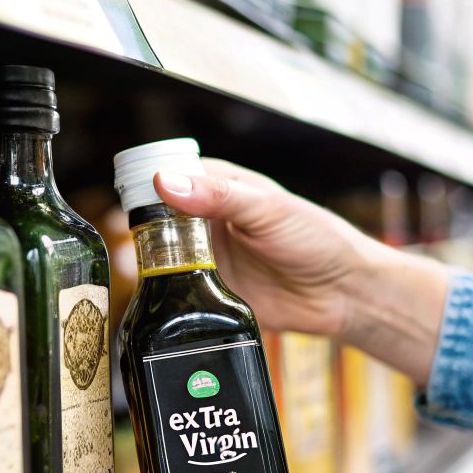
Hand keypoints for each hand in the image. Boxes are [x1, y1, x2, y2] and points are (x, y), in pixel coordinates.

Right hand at [153, 159, 450, 384]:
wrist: (345, 294)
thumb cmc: (318, 239)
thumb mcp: (267, 209)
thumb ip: (218, 196)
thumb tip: (166, 182)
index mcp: (221, 187)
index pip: (169, 175)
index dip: (145, 184)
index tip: (127, 199)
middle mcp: (209, 220)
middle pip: (157, 218)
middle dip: (139, 227)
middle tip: (131, 240)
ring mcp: (207, 258)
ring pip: (161, 256)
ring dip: (147, 262)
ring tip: (139, 267)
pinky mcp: (211, 294)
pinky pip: (179, 293)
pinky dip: (164, 295)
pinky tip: (155, 297)